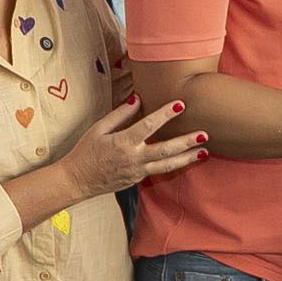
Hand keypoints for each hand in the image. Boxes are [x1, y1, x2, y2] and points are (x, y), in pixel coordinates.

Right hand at [59, 96, 200, 198]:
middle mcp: (133, 159)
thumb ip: (120, 114)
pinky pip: (158, 172)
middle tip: (204, 134)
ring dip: (187, 158)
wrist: (77, 180)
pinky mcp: (137, 180)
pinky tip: (185, 160)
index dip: (165, 115)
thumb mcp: (98, 129)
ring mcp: (137, 172)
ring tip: (204, 151)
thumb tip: (138, 99)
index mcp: (123, 143)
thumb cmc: (85, 151)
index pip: (148, 126)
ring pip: (167, 166)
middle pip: (166, 150)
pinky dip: (173, 165)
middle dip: (186, 142)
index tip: (180, 105)